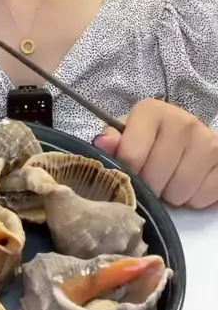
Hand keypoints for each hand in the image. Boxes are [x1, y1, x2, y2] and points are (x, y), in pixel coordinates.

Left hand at [93, 98, 217, 208]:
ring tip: (169, 178)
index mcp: (152, 111)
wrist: (187, 135)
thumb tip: (102, 144)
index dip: (127, 172)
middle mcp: (183, 121)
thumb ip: (112, 139)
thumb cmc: (149, 136)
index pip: (131, 157)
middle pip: (155, 179)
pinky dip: (192, 198)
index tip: (129, 170)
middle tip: (151, 177)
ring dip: (170, 194)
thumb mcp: (126, 133)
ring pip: (179, 192)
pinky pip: (202, 198)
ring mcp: (208, 141)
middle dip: (149, 186)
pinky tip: (188, 181)